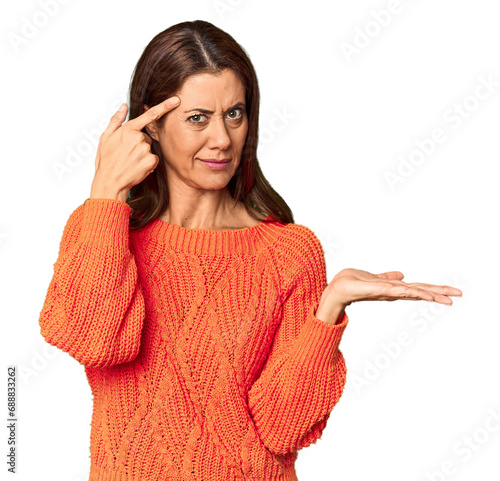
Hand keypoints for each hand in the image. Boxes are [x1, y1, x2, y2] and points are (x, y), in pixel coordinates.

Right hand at [90, 96, 180, 201]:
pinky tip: (137, 168)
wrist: (109, 182)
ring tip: (130, 162)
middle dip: (140, 144)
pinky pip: (153, 160)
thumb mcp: (105, 137)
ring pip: (150, 149)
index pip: (150, 115)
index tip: (176, 100)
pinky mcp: (151, 161)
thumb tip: (123, 106)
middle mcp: (138, 138)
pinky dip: (148, 164)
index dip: (165, 106)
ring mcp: (145, 149)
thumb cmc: (106, 161)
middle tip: (127, 154)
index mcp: (128, 129)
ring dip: (143, 155)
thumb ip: (116, 120)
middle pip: (147, 137)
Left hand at [315, 268, 462, 324]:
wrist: (337, 288)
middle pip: (420, 291)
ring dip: (431, 294)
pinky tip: (424, 294)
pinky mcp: (380, 290)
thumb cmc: (352, 284)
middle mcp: (393, 292)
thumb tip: (401, 275)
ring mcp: (388, 292)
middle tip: (459, 295)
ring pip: (414, 292)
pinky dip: (413, 292)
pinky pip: (399, 290)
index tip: (451, 292)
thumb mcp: (374, 278)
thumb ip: (388, 277)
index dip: (433, 289)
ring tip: (448, 298)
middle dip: (440, 293)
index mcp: (394, 288)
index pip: (418, 288)